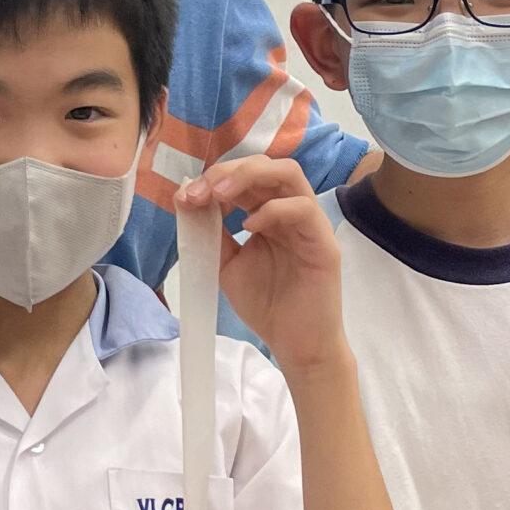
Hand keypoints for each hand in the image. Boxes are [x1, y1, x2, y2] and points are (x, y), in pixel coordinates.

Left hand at [178, 157, 348, 375]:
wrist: (294, 344)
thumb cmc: (265, 304)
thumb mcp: (226, 264)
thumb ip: (211, 233)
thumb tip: (185, 199)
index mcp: (269, 213)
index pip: (246, 176)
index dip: (215, 177)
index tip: (187, 196)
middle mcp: (291, 211)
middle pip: (266, 165)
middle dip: (227, 171)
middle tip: (200, 192)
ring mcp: (310, 224)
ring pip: (289, 174)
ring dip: (249, 176)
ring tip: (220, 195)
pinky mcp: (324, 243)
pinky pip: (304, 208)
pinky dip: (273, 209)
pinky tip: (249, 227)